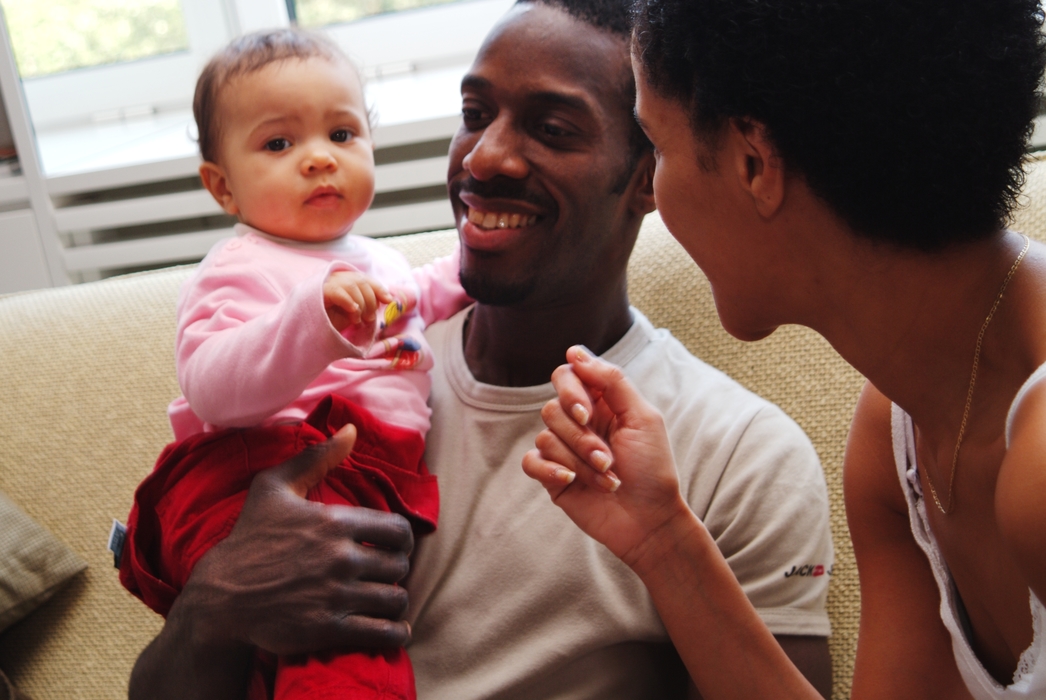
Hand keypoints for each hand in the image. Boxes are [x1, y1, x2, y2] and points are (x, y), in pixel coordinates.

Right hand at [178, 424, 414, 655]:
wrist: (221, 598)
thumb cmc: (249, 540)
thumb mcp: (274, 488)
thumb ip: (316, 457)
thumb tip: (350, 431)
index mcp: (334, 523)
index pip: (399, 531)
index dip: (401, 540)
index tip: (391, 547)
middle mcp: (341, 558)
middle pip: (400, 565)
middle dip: (396, 569)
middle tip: (385, 573)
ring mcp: (336, 595)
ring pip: (395, 598)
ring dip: (395, 600)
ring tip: (385, 599)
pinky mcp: (330, 629)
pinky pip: (384, 633)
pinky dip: (395, 633)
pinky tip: (392, 629)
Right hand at [324, 271, 393, 331]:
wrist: (311, 332)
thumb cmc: (332, 322)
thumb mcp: (354, 313)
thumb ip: (367, 304)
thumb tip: (388, 299)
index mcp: (345, 281)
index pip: (365, 279)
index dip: (379, 288)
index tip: (388, 301)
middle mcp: (335, 278)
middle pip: (361, 281)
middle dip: (370, 301)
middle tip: (369, 319)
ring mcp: (326, 283)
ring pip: (352, 285)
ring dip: (361, 305)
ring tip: (358, 321)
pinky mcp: (319, 291)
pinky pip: (338, 292)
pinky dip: (349, 302)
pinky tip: (353, 313)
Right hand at [521, 346, 690, 566]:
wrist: (649, 520)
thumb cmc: (653, 469)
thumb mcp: (642, 418)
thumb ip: (611, 380)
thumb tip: (574, 353)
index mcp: (600, 403)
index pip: (567, 375)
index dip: (571, 390)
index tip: (588, 411)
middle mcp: (578, 422)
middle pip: (552, 408)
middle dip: (581, 437)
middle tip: (607, 457)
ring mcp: (563, 449)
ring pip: (545, 437)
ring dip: (579, 461)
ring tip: (607, 478)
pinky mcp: (552, 476)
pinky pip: (530, 461)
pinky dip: (551, 470)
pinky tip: (571, 481)